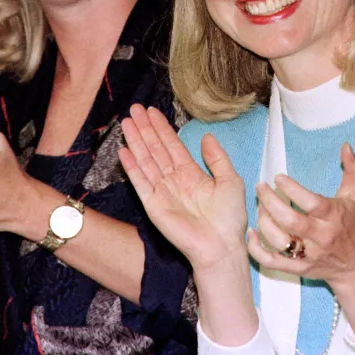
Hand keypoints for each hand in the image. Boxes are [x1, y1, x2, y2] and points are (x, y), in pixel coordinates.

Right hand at [120, 105, 247, 271]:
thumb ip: (217, 158)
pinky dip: (132, 167)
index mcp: (191, 174)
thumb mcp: (230, 180)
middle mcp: (174, 180)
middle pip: (156, 149)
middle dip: (145, 129)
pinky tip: (124, 151)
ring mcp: (162, 191)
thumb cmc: (229, 217)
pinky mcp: (153, 205)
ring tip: (126, 122)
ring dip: (136, 141)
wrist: (221, 246)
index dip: (162, 128)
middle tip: (134, 108)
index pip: (173, 146)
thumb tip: (207, 136)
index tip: (152, 112)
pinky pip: (140, 182)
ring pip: (146, 160)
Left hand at [248, 143, 354, 290]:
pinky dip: (257, 249)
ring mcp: (309, 254)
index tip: (278, 177)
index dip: (292, 190)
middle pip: (290, 221)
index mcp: (333, 216)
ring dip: (263, 222)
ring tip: (259, 205)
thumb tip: (346, 146)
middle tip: (260, 187)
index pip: (311, 203)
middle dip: (271, 202)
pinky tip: (251, 233)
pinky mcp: (298, 268)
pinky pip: (272, 262)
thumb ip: (353, 169)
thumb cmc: (352, 225)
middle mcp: (320, 236)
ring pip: (279, 241)